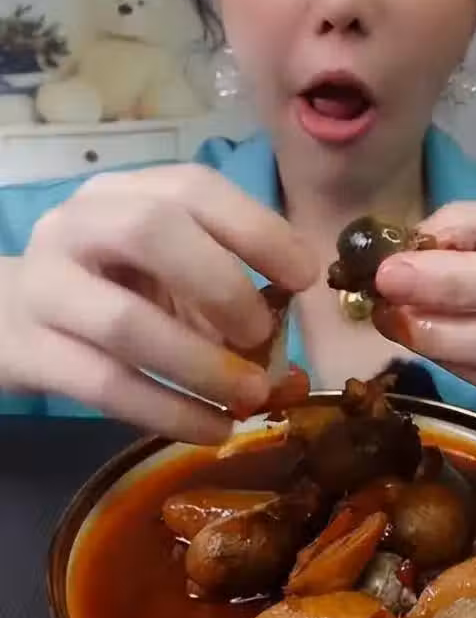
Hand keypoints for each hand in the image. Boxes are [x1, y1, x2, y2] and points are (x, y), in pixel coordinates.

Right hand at [0, 165, 316, 443]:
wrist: (5, 319)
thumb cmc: (106, 289)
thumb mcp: (161, 272)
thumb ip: (220, 291)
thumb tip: (289, 340)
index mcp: (123, 193)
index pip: (193, 188)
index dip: (257, 229)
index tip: (304, 277)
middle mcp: (78, 226)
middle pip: (150, 232)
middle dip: (222, 285)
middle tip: (261, 334)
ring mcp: (45, 287)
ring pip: (125, 323)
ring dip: (201, 365)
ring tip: (251, 397)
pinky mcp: (29, 351)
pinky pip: (105, 386)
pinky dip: (169, 412)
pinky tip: (213, 430)